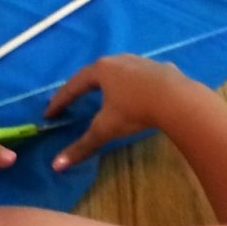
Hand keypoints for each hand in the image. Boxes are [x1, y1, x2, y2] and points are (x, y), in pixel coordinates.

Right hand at [46, 55, 193, 170]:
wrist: (177, 99)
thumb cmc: (135, 111)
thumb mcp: (105, 129)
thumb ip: (82, 146)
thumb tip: (56, 166)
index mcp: (101, 70)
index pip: (73, 85)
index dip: (60, 101)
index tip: (49, 113)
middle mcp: (119, 60)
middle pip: (95, 73)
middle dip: (82, 86)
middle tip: (72, 98)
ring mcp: (142, 61)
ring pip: (120, 70)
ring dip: (109, 81)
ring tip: (102, 91)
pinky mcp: (161, 67)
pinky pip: (142, 75)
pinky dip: (134, 83)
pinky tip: (136, 90)